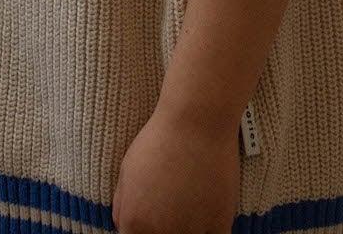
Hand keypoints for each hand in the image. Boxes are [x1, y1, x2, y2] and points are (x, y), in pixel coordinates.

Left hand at [111, 107, 240, 233]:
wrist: (196, 120)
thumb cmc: (160, 139)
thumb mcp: (127, 171)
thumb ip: (123, 207)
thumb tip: (124, 227)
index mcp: (135, 224)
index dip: (143, 230)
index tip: (152, 222)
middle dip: (164, 229)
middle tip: (173, 210)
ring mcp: (191, 232)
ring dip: (188, 230)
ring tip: (191, 209)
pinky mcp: (219, 224)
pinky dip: (210, 230)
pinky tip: (208, 217)